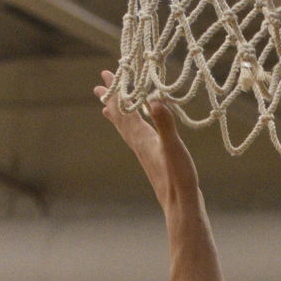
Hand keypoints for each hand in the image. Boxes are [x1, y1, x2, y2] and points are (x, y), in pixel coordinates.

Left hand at [95, 71, 198, 213]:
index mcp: (142, 138)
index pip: (124, 109)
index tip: (106, 73)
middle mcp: (139, 144)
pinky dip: (132, 128)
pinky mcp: (154, 161)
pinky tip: (139, 131)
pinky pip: (137, 138)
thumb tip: (154, 100)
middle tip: (99, 87)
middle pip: (120, 119)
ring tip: (107, 108)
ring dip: (118, 116)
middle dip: (111, 101)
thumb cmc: (179, 178)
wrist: (181, 207)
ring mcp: (146, 154)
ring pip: (126, 130)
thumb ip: (165, 124)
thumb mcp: (174, 148)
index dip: (116, 91)